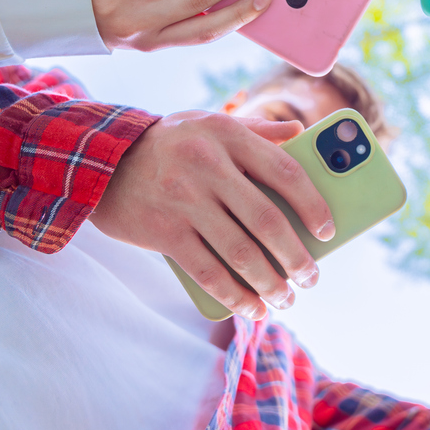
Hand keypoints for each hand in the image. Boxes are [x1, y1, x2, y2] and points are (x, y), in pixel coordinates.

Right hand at [90, 112, 335, 319]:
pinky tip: (254, 308)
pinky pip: (209, 272)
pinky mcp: (164, 232)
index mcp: (227, 134)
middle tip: (312, 278)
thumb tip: (302, 133)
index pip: (285, 171)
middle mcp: (207, 166)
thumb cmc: (171, 143)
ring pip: (241, 253)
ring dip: (271, 284)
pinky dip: (236, 296)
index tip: (328, 231)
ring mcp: (184, 201)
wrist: (100, 160)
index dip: (313, 205)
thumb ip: (257, 129)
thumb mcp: (211, 122)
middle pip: (267, 220)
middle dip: (296, 257)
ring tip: (287, 298)